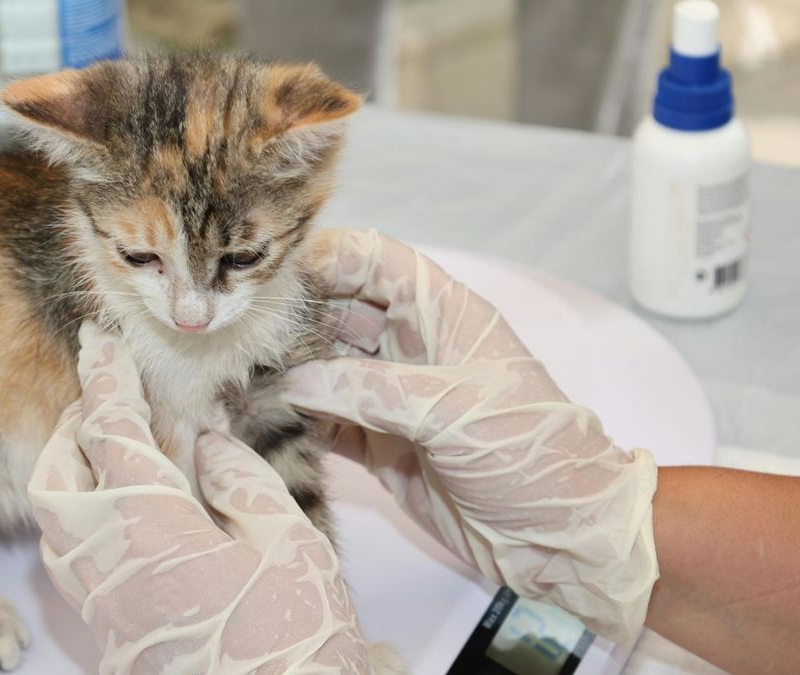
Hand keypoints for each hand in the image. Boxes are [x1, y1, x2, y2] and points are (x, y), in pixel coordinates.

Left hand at [28, 322, 374, 672]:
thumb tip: (213, 444)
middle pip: (55, 475)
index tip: (99, 339)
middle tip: (110, 403)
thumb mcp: (287, 540)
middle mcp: (107, 559)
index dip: (106, 377)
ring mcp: (100, 602)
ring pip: (53, 522)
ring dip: (72, 475)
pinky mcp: (107, 632)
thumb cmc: (291, 635)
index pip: (111, 429)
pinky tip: (129, 518)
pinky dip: (84, 522)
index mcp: (150, 522)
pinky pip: (72, 562)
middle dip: (74, 428)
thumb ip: (244, 480)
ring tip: (119, 455)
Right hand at [283, 229, 658, 644]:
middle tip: (243, 330)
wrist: (560, 537)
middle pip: (338, 310)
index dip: (328, 258)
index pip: (376, 262)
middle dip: (293, 316)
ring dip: (286, 370)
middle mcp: (410, 347)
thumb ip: (371, 389)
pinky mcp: (377, 446)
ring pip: (323, 367)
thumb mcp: (454, 408)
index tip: (276, 273)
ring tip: (239, 373)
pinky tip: (259, 418)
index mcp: (442, 314)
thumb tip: (295, 381)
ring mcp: (390, 397)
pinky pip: (324, 422)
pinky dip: (294, 421)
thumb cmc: (531, 453)